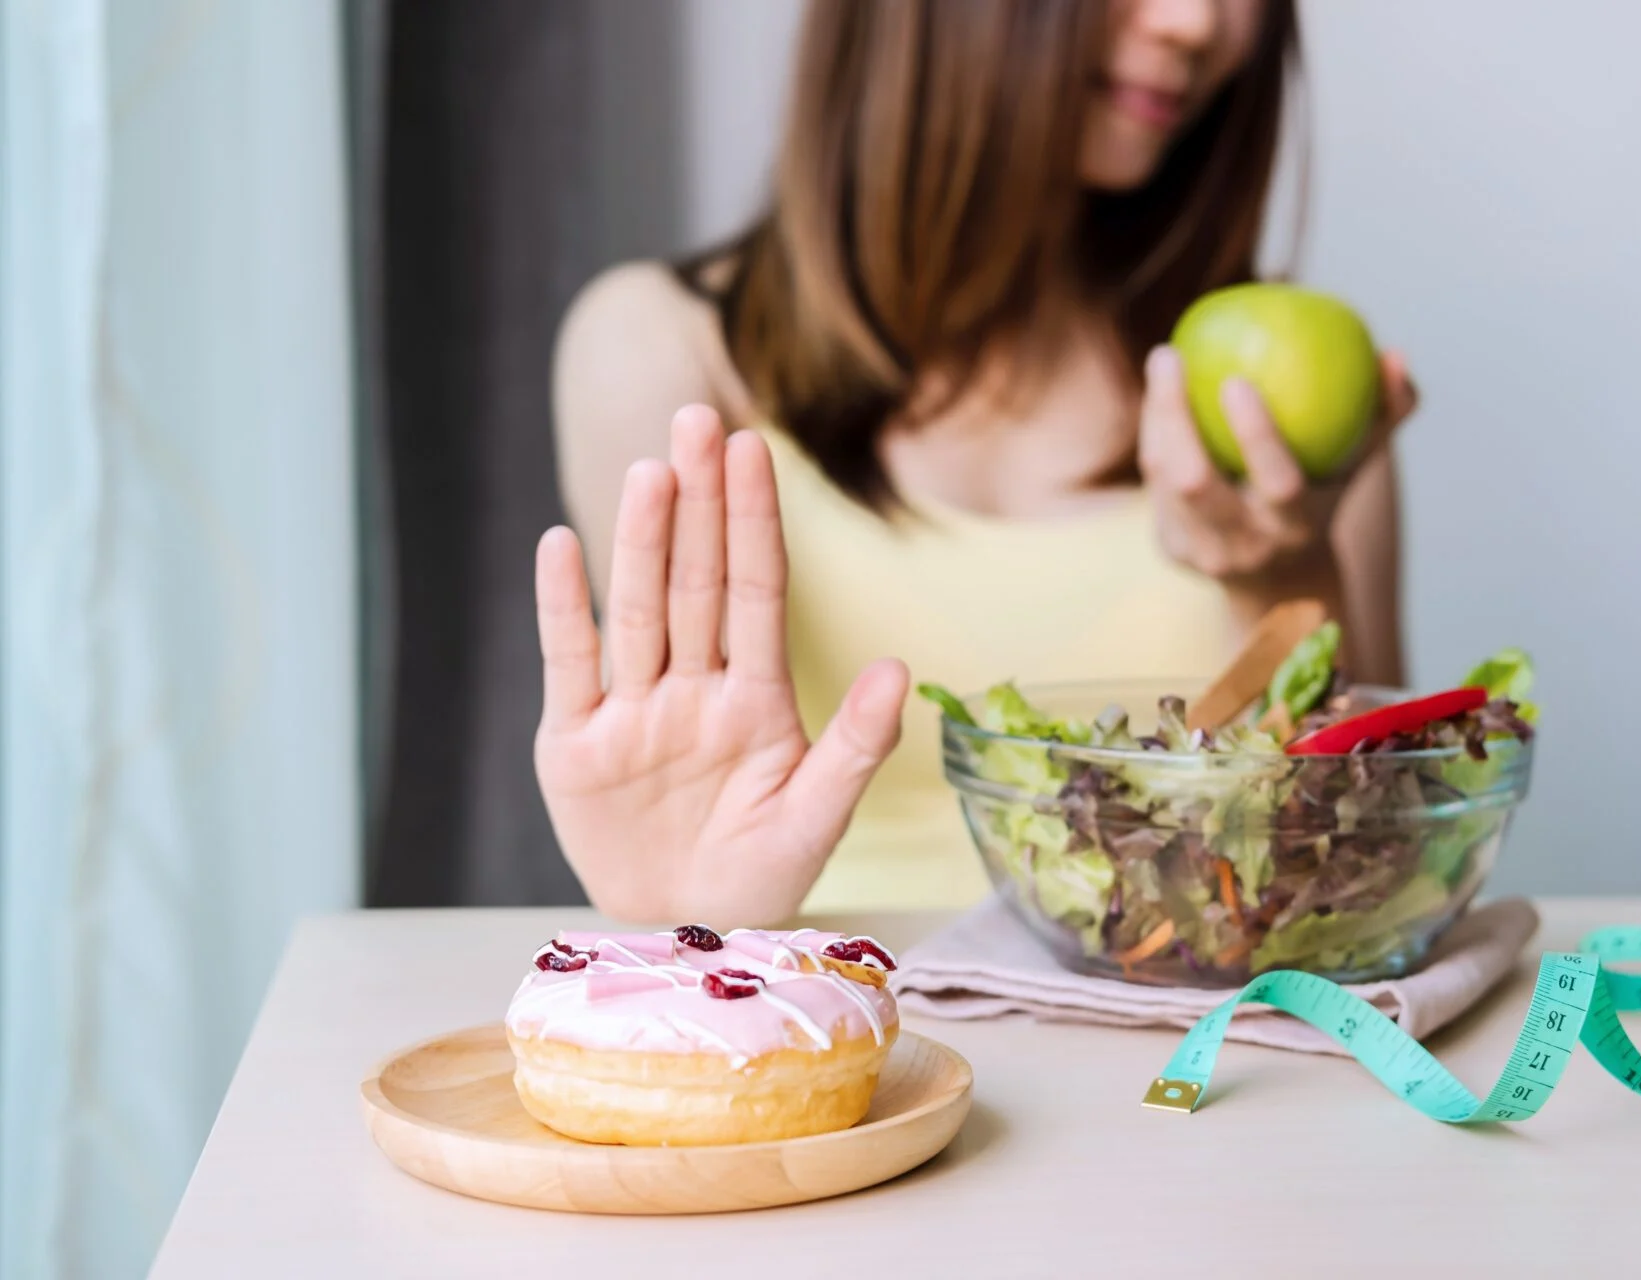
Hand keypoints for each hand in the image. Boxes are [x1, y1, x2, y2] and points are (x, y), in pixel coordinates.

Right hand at [532, 405, 908, 924]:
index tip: (752, 450)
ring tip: (651, 472)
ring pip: (638, 610)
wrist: (685, 936)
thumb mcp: (819, 819)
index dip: (754, 521)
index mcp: (756, 699)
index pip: (756, 592)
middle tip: (697, 418)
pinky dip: (563, 608)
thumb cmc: (760, 874)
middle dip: (699, 502)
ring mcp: (633, 711)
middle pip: (696, 580)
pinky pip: (570, 664)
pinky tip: (562, 545)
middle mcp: (693, 688)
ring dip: (642, 542)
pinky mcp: (575, 744)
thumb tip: (903, 668)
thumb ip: (856, 745)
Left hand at [1137, 344, 1417, 583]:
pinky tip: (1160, 391)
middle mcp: (1244, 546)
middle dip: (1175, 415)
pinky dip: (1155, 434)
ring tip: (1165, 359)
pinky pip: (1154, 483)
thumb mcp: (1360, 465)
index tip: (1236, 379)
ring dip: (1157, 416)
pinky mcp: (1171, 549)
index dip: (1256, 435)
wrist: (1281, 584)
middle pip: (1195, 481)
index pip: (1277, 484)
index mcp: (1294, 528)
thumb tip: (1395, 355)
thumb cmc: (1326, 499)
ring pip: (1164, 479)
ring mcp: (1202, 552)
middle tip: (1171, 353)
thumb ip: (1385, 412)